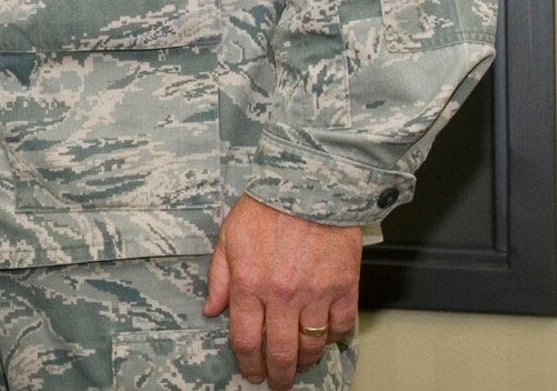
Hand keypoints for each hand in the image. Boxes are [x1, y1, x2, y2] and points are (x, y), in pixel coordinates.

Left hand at [204, 195, 361, 388]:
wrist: (310, 185)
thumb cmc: (267, 207)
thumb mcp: (228, 237)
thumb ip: (219, 277)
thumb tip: (212, 309)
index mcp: (250, 284)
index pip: (246, 340)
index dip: (247, 363)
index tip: (251, 372)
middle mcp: (282, 296)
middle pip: (280, 352)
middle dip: (277, 375)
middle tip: (276, 382)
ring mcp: (316, 295)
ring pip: (312, 345)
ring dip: (305, 362)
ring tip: (299, 365)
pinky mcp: (344, 288)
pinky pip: (341, 327)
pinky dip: (334, 339)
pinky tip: (326, 338)